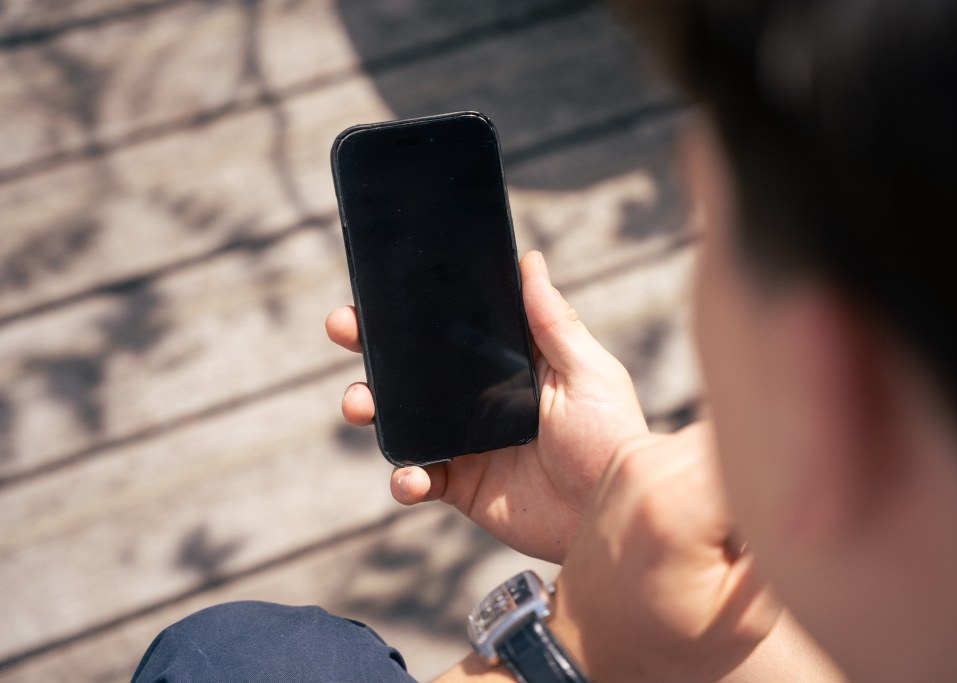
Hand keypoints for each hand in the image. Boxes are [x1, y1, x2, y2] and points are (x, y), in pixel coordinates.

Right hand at [325, 251, 648, 562]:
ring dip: (370, 410)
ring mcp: (465, 443)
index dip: (410, 312)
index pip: (448, 331)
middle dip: (370, 349)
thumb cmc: (610, 436)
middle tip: (344, 329)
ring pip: (400, 421)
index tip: (375, 290)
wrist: (611, 511)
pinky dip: (403, 478)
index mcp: (506, 365)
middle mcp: (478, 400)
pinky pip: (416, 478)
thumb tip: (530, 259)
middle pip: (411, 370)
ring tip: (359, 405)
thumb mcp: (586, 370)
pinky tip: (411, 477)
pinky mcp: (460, 486)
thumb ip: (553, 321)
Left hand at [549, 422, 781, 681]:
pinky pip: (694, 442)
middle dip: (768, 470)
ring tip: (734, 525)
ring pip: (720, 434)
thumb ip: (780, 548)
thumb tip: (808, 491)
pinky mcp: (630, 450)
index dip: (793, 475)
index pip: (759, 453)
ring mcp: (634, 453)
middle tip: (764, 526)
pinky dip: (712, 469)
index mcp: (675, 509)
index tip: (799, 515)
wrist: (590, 634)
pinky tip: (708, 513)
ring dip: (739, 469)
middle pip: (741, 435)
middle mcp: (648, 468)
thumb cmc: (668, 641)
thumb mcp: (743, 618)